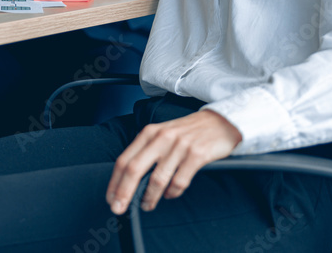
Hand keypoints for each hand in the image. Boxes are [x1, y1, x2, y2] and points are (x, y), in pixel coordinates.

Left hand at [106, 110, 241, 213]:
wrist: (220, 122)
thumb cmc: (188, 132)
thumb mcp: (162, 135)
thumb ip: (146, 152)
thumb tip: (128, 180)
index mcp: (149, 133)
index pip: (124, 160)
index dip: (115, 182)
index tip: (111, 199)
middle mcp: (162, 138)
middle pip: (134, 169)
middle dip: (124, 193)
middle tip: (119, 209)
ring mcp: (179, 146)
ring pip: (157, 179)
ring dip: (149, 197)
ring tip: (147, 205)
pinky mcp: (197, 155)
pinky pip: (179, 181)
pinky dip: (173, 193)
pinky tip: (171, 195)